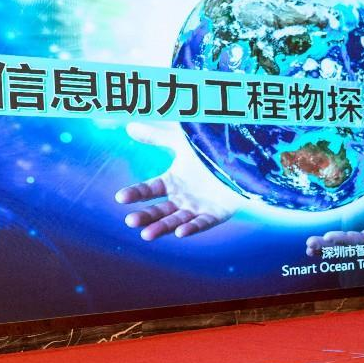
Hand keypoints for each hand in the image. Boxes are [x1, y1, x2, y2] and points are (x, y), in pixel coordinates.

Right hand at [115, 122, 244, 239]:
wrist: (243, 152)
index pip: (148, 190)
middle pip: (159, 210)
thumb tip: (129, 127)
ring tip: (146, 235)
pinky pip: (203, 223)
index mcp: (172, 182)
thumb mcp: (181, 140)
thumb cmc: (211, 147)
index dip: (135, 193)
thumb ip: (156, 136)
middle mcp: (182, 198)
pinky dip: (192, 228)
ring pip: (176, 220)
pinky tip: (180, 234)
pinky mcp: (217, 214)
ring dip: (162, 228)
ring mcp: (198, 207)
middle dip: (145, 217)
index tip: (120, 197)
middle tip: (131, 222)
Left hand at [305, 176, 363, 255]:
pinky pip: (343, 247)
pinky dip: (328, 249)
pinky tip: (311, 250)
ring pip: (345, 249)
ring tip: (309, 248)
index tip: (328, 236)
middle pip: (351, 248)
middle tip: (311, 243)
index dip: (346, 240)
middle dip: (330, 247)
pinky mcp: (362, 240)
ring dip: (326, 250)